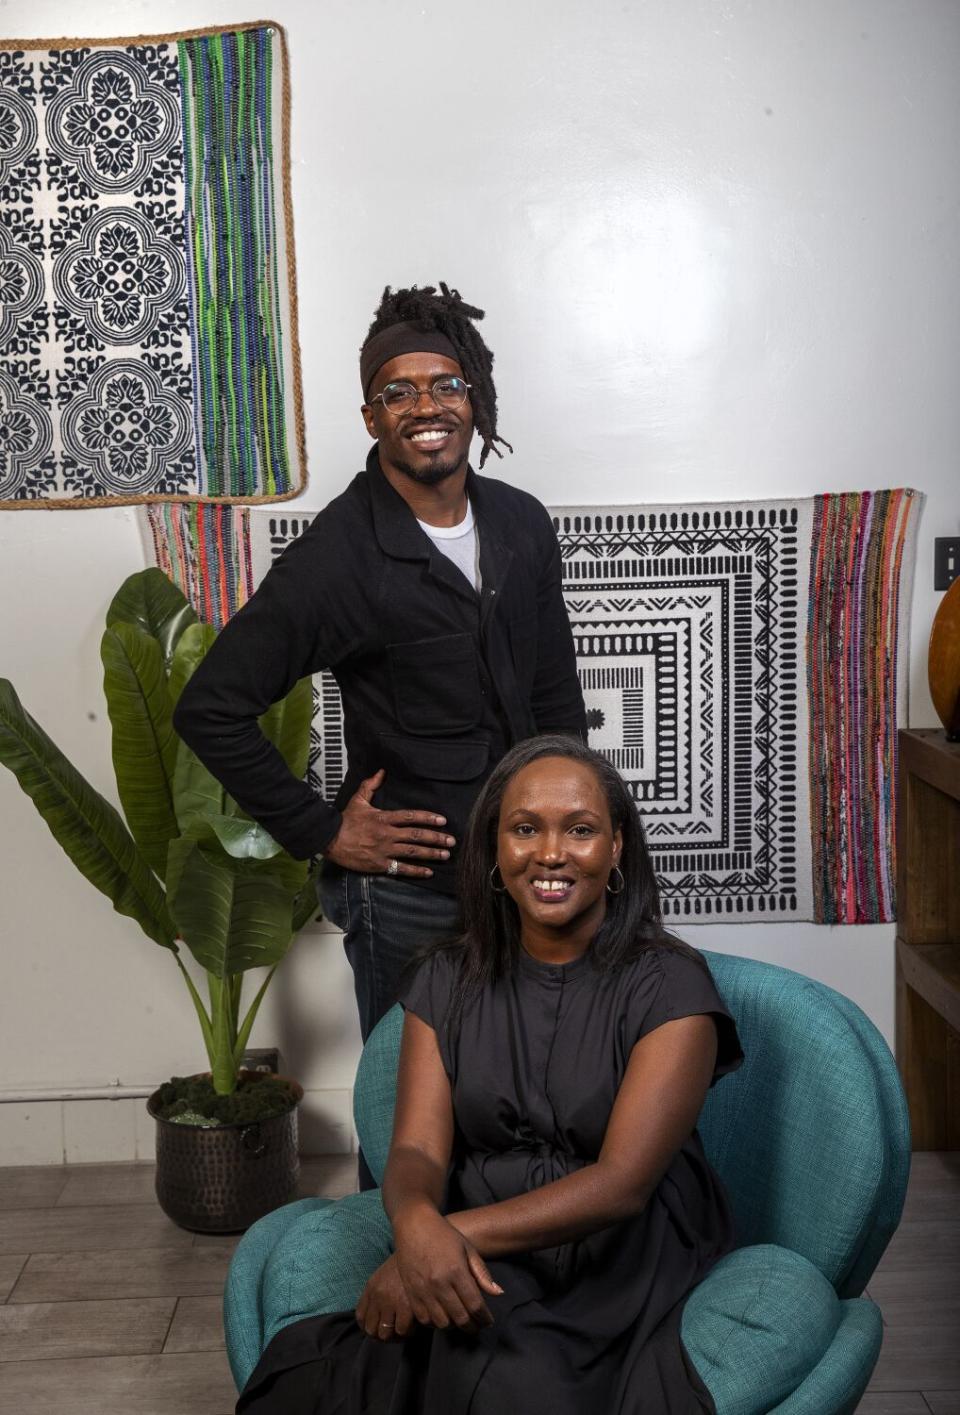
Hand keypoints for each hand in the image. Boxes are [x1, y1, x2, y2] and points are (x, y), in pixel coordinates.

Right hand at [324, 769, 455, 877]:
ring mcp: (384, 850)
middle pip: (416, 835)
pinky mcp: (379, 865)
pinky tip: (429, 872)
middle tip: (452, 840)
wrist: (329, 840)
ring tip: (446, 854)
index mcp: (384, 818)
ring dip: (431, 854)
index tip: (443, 820)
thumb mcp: (358, 800)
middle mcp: (387, 834)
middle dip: (436, 838)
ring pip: (412, 852)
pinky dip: (416, 871)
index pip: (411, 816)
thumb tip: (381, 771)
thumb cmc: (344, 820)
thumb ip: (370, 785)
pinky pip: (401, 869)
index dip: (428, 818)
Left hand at [355, 1254, 414, 1340]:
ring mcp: (390, 1302)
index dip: (368, 1327)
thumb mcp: (384, 1274)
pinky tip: (413, 1325)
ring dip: (393, 1335)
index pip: (361, 1317)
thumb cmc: (404, 1264)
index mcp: (371, 1288)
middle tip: (392, 1332)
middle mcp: (377, 1296)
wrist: (419, 1251)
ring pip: (385, 1334)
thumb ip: (377, 1292)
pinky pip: (401, 1330)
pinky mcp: (405, 1307)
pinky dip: (407, 1331)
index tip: (377, 1328)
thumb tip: (377, 1314)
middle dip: (381, 1334)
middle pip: (371, 1329)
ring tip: (402, 1329)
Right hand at [392, 1204, 502, 1333]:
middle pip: (460, 1318)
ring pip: (442, 1323)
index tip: (488, 1321)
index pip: (475, 1305)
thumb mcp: (468, 1249)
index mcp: (456, 1270)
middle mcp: (439, 1283)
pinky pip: (424, 1319)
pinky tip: (442, 1316)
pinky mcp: (411, 1293)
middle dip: (472, 1326)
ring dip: (454, 1326)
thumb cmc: (444, 1235)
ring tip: (460, 1320)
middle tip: (477, 1325)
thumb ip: (482, 1273)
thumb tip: (498, 1293)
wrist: (414, 1225)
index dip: (484, 1317)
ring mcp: (423, 1290)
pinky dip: (435, 1323)